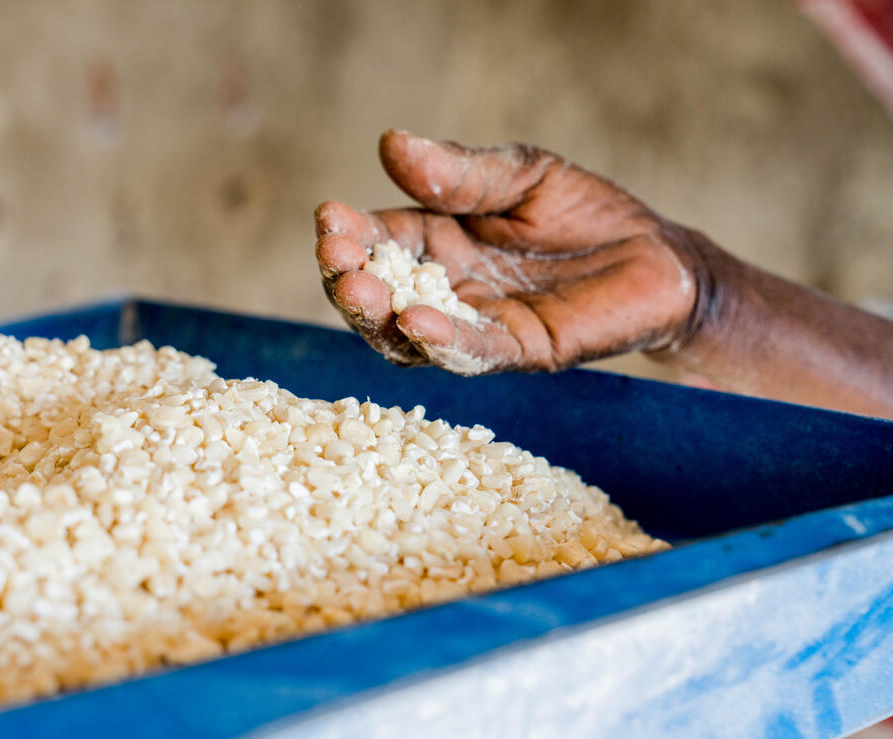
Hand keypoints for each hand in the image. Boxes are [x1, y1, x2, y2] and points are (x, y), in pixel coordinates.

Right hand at [314, 131, 701, 374]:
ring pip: (411, 335)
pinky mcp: (519, 352)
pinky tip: (418, 324)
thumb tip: (391, 142)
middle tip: (335, 261)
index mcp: (435, 242)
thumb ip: (460, 172)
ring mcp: (477, 326)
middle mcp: (446, 290)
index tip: (328, 219)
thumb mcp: (519, 174)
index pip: (379, 242)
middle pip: (380, 297)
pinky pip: (474, 353)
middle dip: (349, 281)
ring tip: (358, 292)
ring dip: (380, 318)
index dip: (349, 235)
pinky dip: (444, 342)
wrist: (654, 254)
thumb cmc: (582, 212)